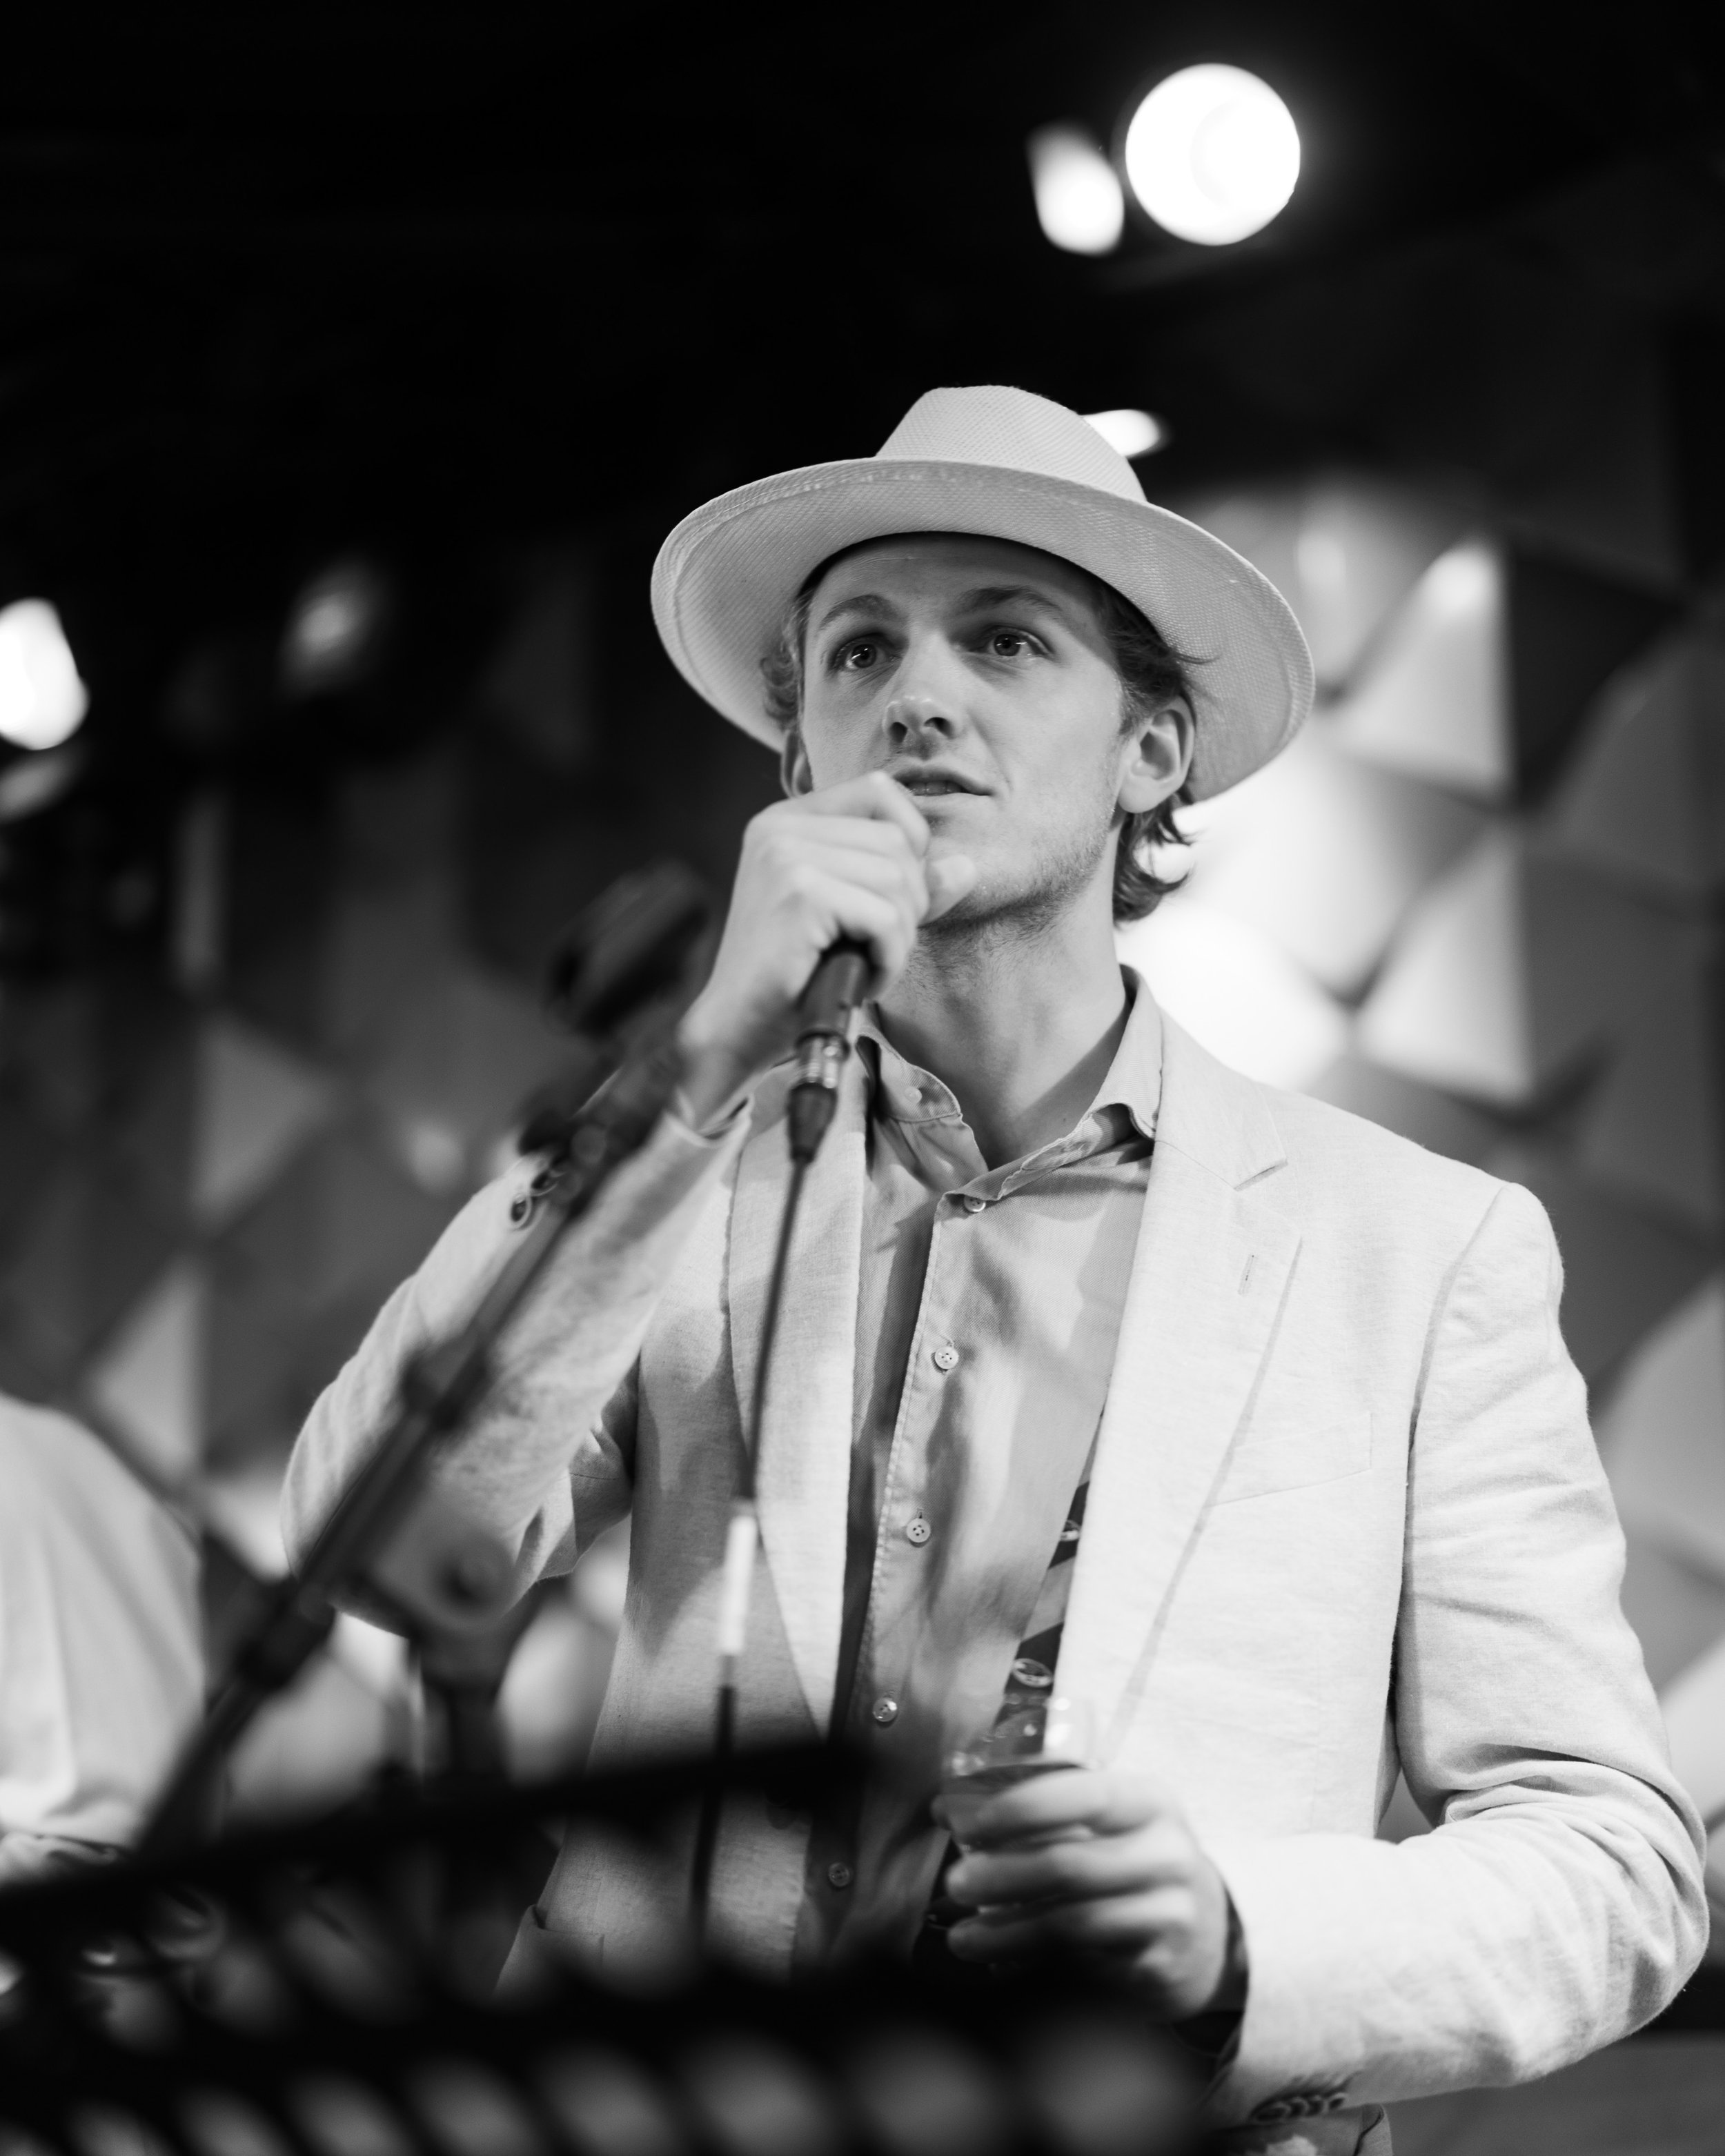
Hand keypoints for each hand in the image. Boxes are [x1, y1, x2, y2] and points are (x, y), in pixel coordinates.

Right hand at [678, 774, 975, 1124]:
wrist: (737, 1031)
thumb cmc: (793, 978)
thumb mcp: (854, 919)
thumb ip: (906, 887)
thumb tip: (966, 867)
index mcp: (786, 819)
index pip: (879, 792)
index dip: (907, 845)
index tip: (886, 900)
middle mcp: (779, 826)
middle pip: (896, 842)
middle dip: (905, 905)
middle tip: (870, 948)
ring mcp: (786, 855)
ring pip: (898, 880)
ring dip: (897, 938)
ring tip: (861, 965)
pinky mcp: (800, 894)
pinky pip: (885, 918)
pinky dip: (888, 959)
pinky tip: (859, 979)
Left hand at [936, 1767, 1243, 2020]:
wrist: (1213, 1932)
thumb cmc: (1136, 1861)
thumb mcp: (1113, 1821)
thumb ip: (1044, 1811)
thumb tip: (947, 1812)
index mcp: (1150, 1803)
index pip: (1084, 1795)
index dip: (1020, 1807)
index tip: (967, 1821)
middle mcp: (1167, 1857)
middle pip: (1070, 1866)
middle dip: (1002, 1875)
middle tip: (955, 1882)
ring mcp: (1169, 1918)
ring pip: (1073, 1926)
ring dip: (1007, 1933)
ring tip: (962, 1937)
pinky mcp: (1159, 1972)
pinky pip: (1083, 1970)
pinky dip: (1033, 1966)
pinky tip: (999, 1963)